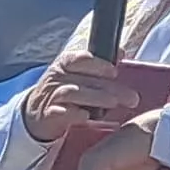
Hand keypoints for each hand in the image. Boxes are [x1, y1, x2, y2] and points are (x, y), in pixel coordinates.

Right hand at [24, 54, 150, 140]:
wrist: (38, 112)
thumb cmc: (65, 90)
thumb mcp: (79, 74)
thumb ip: (99, 65)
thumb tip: (121, 52)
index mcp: (65, 64)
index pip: (81, 59)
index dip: (98, 64)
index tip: (114, 71)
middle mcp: (57, 77)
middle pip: (85, 79)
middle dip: (109, 88)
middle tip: (131, 97)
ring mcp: (51, 96)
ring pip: (73, 93)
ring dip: (95, 98)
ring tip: (114, 104)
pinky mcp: (47, 115)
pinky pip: (59, 113)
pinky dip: (73, 114)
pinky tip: (86, 116)